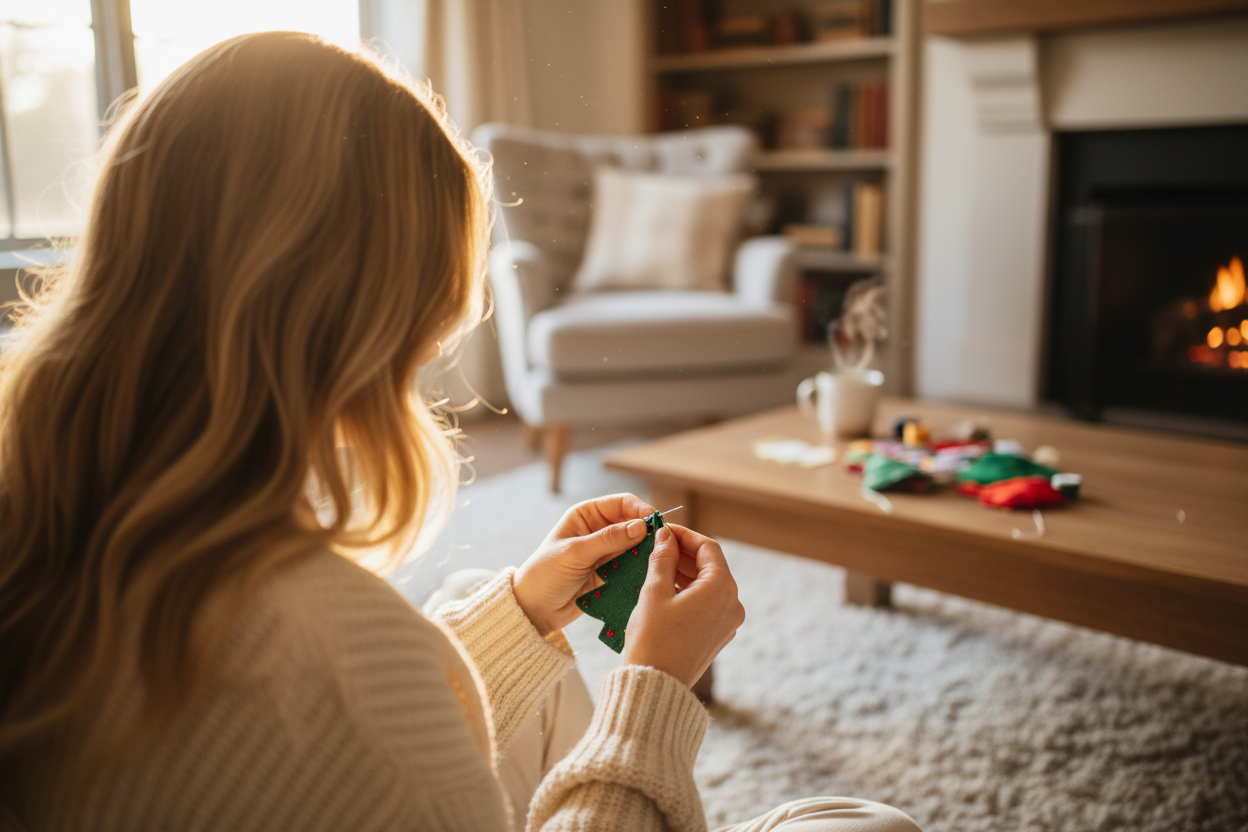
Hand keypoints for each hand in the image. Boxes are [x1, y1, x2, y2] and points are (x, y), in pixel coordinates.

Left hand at [513, 493, 655, 635]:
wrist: (534, 610)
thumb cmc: (545, 574)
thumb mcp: (575, 553)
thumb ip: (608, 539)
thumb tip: (641, 526)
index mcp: (586, 515)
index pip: (621, 503)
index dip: (639, 509)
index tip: (654, 521)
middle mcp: (598, 530)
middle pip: (632, 524)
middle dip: (647, 532)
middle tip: (663, 544)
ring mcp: (606, 552)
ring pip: (636, 546)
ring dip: (647, 552)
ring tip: (659, 560)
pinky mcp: (611, 573)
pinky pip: (632, 566)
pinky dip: (641, 568)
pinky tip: (650, 573)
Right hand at [623, 524, 744, 687]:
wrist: (656, 686)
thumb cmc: (653, 638)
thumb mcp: (654, 591)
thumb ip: (663, 558)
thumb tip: (666, 536)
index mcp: (722, 589)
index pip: (708, 548)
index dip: (684, 535)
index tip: (663, 530)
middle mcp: (733, 604)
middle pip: (710, 566)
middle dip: (683, 553)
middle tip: (656, 545)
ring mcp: (728, 622)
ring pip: (708, 585)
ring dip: (684, 572)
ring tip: (656, 565)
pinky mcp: (718, 635)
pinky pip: (706, 603)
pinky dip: (688, 592)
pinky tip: (664, 588)